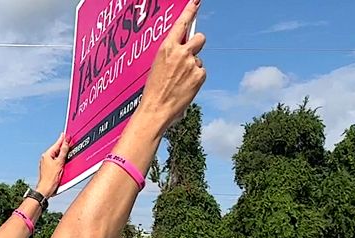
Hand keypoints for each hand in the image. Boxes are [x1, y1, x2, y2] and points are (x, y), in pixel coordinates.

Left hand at [36, 133, 67, 196]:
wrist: (46, 189)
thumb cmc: (51, 178)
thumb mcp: (59, 163)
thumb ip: (63, 152)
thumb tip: (65, 142)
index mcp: (47, 155)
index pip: (56, 144)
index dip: (62, 139)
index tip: (66, 134)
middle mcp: (46, 158)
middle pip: (56, 149)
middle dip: (63, 146)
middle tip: (69, 141)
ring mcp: (46, 163)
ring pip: (56, 155)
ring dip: (62, 153)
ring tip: (67, 150)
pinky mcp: (49, 168)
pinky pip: (56, 161)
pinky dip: (60, 159)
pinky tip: (64, 160)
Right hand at [135, 0, 206, 133]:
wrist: (156, 109)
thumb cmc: (154, 90)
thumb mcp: (158, 66)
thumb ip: (171, 54)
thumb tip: (183, 51)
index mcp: (166, 48)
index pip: (181, 24)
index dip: (190, 11)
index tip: (197, 1)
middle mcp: (181, 52)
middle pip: (199, 38)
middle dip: (198, 44)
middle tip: (190, 56)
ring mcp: (192, 63)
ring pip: (199, 60)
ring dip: (193, 68)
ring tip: (180, 82)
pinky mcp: (200, 75)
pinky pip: (201, 72)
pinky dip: (196, 79)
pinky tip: (185, 88)